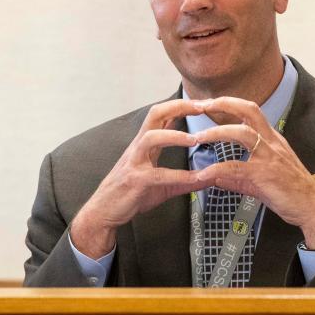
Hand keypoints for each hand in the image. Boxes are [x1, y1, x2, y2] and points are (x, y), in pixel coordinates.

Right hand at [71, 99, 206, 258]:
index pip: (163, 114)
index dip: (182, 105)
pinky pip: (159, 175)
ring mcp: (135, 162)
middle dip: (179, 106)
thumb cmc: (131, 193)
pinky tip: (197, 178)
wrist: (104, 211)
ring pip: (151, 138)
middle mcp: (139, 147)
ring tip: (195, 139)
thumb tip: (210, 177)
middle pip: (155, 114)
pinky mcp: (135, 180)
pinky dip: (180, 175)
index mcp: (146, 143)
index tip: (203, 102)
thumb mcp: (162, 183)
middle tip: (202, 106)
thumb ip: (185, 177)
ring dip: (174, 136)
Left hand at [192, 97, 314, 249]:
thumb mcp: (263, 180)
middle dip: (224, 104)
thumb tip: (216, 177)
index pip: (252, 112)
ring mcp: (270, 157)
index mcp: (273, 140)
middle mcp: (273, 143)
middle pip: (249, 110)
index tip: (211, 103)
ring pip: (242, 133)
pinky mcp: (266, 175)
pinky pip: (236, 168)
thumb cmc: (294, 193)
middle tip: (201, 105)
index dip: (230, 104)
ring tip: (197, 137)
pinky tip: (203, 175)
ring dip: (217, 133)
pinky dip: (217, 170)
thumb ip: (238, 176)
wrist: (313, 209)